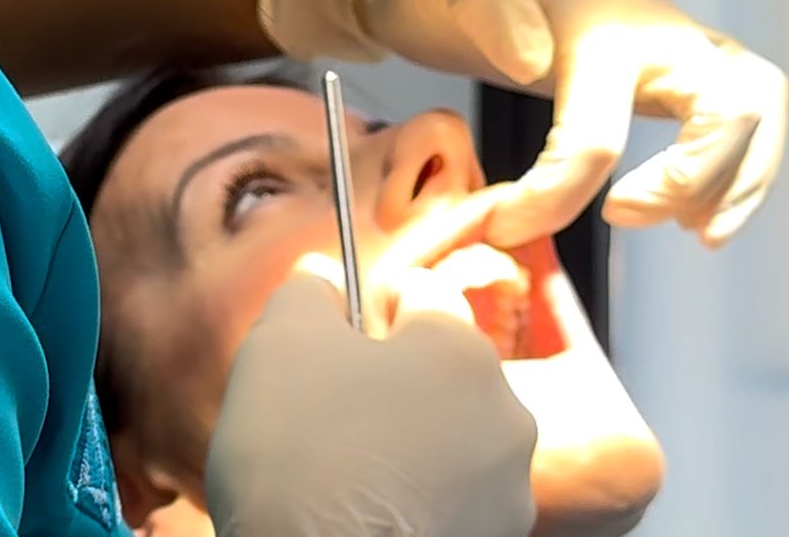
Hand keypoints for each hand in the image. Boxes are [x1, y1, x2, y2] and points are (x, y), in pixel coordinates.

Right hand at [204, 262, 537, 536]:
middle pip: (443, 369)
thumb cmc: (302, 458)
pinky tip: (371, 510)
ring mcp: (507, 489)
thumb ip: (307, 290)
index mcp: (460, 350)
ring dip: (411, 440)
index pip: (422, 291)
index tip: (335, 336)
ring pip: (453, 435)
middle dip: (393, 379)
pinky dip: (422, 496)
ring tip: (348, 468)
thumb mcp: (280, 342)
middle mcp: (505, 413)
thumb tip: (323, 278)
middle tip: (331, 409)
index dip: (370, 306)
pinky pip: (456, 496)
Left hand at [255, 0, 785, 247]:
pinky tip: (694, 216)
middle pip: (736, 102)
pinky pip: (735, 119)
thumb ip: (485, 5)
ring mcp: (667, 47)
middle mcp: (652, 30)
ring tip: (694, 232)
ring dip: (736, 178)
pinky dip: (734, 170)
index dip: (554, 194)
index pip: (599, 131)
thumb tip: (531, 59)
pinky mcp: (667, 71)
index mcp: (596, 22)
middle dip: (698, 176)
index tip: (504, 227)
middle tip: (623, 217)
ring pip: (753, 109)